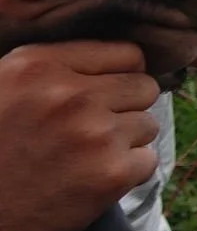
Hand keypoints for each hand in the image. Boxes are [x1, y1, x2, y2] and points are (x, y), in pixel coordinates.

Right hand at [0, 42, 161, 230]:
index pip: (126, 53)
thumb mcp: (5, 87)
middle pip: (144, 87)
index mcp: (39, 66)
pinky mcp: (113, 173)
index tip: (108, 92)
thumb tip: (117, 60)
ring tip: (88, 155)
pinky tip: (93, 178)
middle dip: (127, 107)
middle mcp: (70, 95)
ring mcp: (96, 133)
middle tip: (96, 128)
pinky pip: (148, 160)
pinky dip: (128, 172)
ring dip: (126, 141)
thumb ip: (54, 66)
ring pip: (148, 124)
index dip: (121, 74)